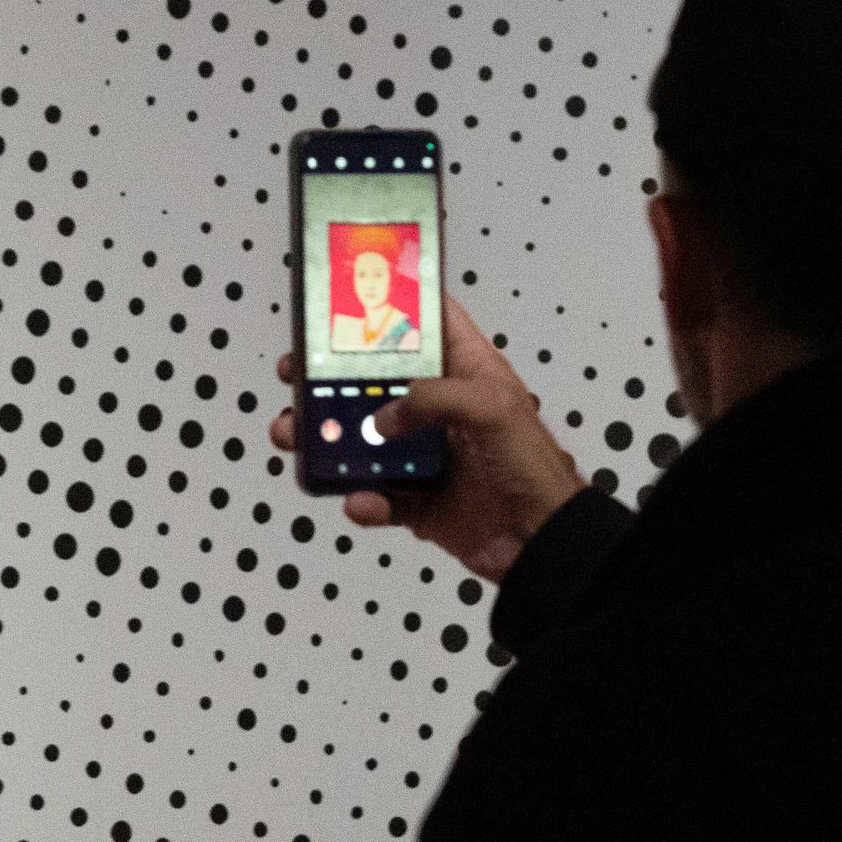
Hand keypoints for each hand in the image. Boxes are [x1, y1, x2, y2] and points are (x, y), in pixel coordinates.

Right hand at [267, 300, 588, 583]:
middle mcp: (443, 410)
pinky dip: (362, 499)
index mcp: (468, 373)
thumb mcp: (494, 409)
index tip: (352, 298)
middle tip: (297, 371)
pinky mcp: (420, 501)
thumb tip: (385, 416)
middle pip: (378, 382)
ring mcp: (428, 456)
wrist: (544, 544)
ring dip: (327, 440)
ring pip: (364, 440)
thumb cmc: (537, 469)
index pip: (430, 325)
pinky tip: (359, 499)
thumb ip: (434, 398)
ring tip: (297, 435)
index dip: (394, 306)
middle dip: (333, 377)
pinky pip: (378, 496)